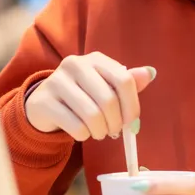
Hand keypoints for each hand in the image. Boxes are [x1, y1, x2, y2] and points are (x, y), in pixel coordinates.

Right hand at [25, 52, 155, 140]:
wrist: (44, 104)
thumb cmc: (82, 96)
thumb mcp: (105, 87)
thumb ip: (125, 83)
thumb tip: (150, 73)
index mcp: (95, 59)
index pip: (123, 80)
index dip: (132, 105)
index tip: (132, 123)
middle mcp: (75, 64)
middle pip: (108, 100)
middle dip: (115, 123)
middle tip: (113, 132)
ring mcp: (57, 81)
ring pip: (92, 115)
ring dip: (100, 132)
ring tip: (99, 132)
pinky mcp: (44, 101)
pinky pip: (76, 126)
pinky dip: (84, 136)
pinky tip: (81, 131)